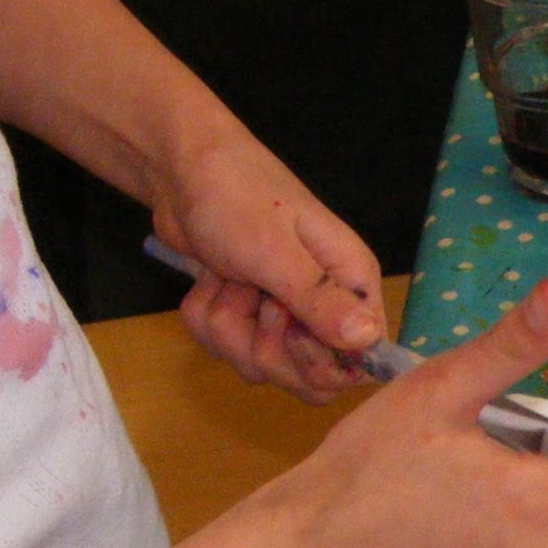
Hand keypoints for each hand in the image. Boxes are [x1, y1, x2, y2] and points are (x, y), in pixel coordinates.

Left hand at [153, 132, 385, 403]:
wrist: (178, 168)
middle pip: (310, 380)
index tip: (287, 326)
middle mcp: (326, 307)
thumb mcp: (275, 249)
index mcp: (351, 286)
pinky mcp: (249, 317)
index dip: (320, 362)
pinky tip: (209, 282)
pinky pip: (229, 350)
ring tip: (226, 277)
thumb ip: (321, 300)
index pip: (360, 363)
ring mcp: (285, 315)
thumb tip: (369, 341)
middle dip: (265, 348)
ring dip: (229, 325)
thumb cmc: (235, 195)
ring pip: (263, 367)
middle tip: (250, 295)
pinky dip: (208, 319)